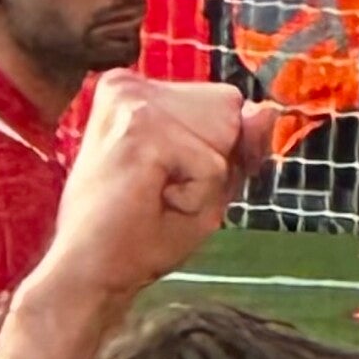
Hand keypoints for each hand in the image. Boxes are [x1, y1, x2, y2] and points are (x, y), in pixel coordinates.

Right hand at [45, 74, 277, 303]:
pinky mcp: (141, 129)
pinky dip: (198, 198)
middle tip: (161, 195)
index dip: (219, 150)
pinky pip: (214, 166)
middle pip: (229, 107)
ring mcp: (133, 101)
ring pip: (225, 132)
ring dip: (206, 182)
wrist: (90, 276)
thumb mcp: (203, 184)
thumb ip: (239, 144)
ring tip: (156, 198)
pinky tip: (153, 204)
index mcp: (136, 89)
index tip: (168, 182)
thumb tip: (269, 109)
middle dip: (214, 162)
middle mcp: (130, 82)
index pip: (224, 102)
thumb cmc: (139, 236)